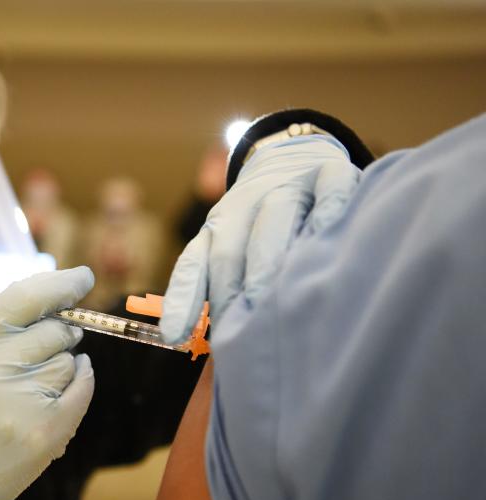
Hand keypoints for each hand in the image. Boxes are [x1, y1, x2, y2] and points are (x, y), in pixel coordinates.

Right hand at [0, 241, 95, 499]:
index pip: (22, 298)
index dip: (59, 284)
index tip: (82, 278)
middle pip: (54, 330)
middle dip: (58, 335)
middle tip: (39, 353)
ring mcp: (17, 404)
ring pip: (70, 361)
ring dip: (62, 368)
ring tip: (30, 389)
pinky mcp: (44, 432)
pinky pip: (82, 388)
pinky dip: (80, 385)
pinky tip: (57, 396)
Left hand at [159, 135, 361, 342]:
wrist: (294, 153)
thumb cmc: (259, 219)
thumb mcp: (227, 243)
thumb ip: (207, 286)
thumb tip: (182, 339)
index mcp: (218, 225)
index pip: (195, 263)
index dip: (184, 299)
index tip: (175, 335)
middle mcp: (245, 205)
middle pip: (233, 247)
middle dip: (233, 286)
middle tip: (242, 325)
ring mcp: (288, 186)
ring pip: (274, 220)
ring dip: (271, 257)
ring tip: (275, 296)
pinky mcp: (329, 173)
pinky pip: (330, 191)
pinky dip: (328, 210)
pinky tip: (327, 233)